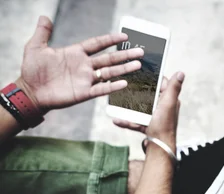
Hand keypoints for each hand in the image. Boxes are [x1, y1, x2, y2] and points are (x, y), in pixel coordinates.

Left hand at [17, 16, 142, 111]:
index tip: (124, 36)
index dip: (110, 40)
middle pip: (109, 58)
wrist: (31, 91)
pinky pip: (102, 89)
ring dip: (124, 69)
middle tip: (140, 51)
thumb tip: (44, 17)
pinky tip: (124, 83)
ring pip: (109, 72)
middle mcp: (84, 66)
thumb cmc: (32, 70)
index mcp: (75, 53)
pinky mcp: (84, 93)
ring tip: (138, 65)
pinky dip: (113, 86)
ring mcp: (86, 79)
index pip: (97, 44)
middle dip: (124, 55)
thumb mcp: (36, 47)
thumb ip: (43, 33)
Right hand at [113, 73, 184, 152]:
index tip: (140, 71)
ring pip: (140, 108)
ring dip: (129, 107)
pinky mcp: (148, 126)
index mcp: (169, 100)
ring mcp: (154, 117)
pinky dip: (127, 121)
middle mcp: (163, 108)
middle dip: (137, 91)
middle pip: (149, 95)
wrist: (159, 147)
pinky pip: (135, 121)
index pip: (162, 84)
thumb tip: (181, 72)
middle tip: (125, 85)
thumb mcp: (168, 103)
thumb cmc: (164, 125)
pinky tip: (116, 120)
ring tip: (118, 103)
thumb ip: (173, 88)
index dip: (153, 77)